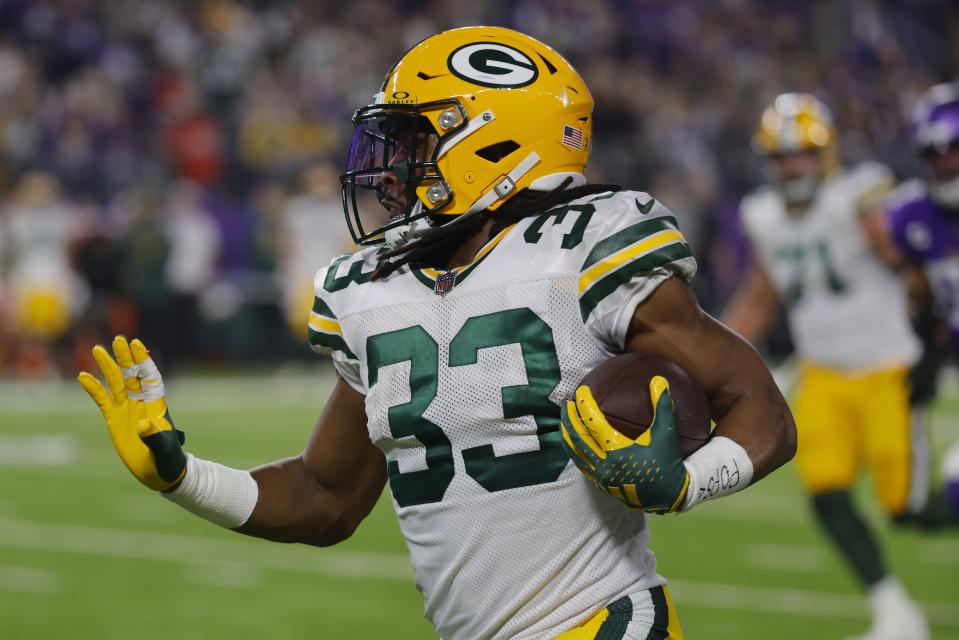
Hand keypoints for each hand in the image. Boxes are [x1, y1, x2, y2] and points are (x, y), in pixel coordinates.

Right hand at [77, 336, 186, 491]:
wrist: (159, 472)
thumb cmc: (168, 459)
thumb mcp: (163, 449)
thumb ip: (154, 436)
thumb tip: (144, 424)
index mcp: (157, 405)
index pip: (150, 377)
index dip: (143, 361)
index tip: (137, 344)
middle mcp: (141, 403)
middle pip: (132, 375)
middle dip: (125, 358)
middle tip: (118, 339)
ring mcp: (127, 410)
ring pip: (116, 383)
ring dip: (108, 367)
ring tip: (97, 349)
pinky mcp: (114, 420)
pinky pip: (102, 401)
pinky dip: (93, 389)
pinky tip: (82, 376)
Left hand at [560, 375, 688, 512]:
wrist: (669, 496)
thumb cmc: (667, 462)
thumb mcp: (665, 434)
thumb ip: (661, 405)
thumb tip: (658, 379)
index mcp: (617, 451)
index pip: (593, 423)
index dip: (585, 405)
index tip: (581, 391)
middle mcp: (604, 465)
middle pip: (577, 438)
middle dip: (568, 418)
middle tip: (565, 403)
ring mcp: (600, 476)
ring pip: (575, 454)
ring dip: (567, 435)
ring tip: (565, 420)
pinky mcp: (601, 484)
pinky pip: (581, 465)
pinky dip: (575, 451)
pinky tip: (575, 442)